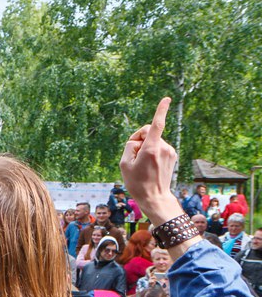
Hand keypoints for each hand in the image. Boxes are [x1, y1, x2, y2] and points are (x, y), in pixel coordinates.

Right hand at [119, 98, 179, 223]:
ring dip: (145, 148)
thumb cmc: (137, 182)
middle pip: (148, 133)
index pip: (157, 125)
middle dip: (139, 141)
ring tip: (143, 165)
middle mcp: (163, 147)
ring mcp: (170, 151)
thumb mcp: (124, 164)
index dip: (161, 110)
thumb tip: (140, 139)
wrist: (155, 197)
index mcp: (151, 149)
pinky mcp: (172, 155)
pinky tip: (150, 166)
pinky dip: (152, 153)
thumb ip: (130, 146)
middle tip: (133, 158)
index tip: (167, 99)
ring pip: (153, 141)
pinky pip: (158, 147)